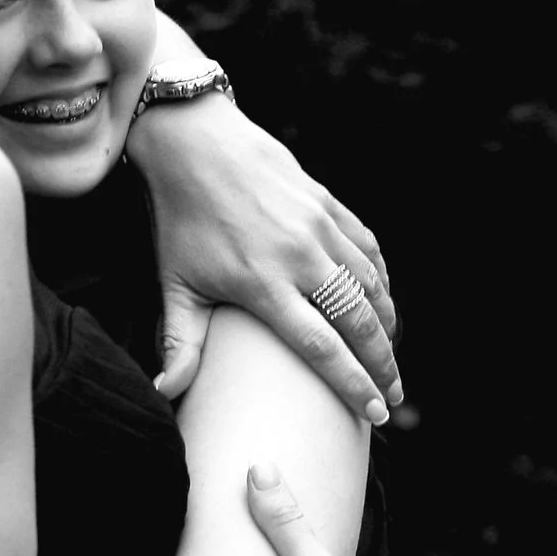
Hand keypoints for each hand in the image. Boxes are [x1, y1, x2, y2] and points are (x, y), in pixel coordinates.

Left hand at [129, 92, 400, 418]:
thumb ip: (179, 342)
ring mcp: (319, 227)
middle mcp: (300, 256)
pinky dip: (382, 280)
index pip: (322, 347)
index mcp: (264, 284)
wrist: (194, 142)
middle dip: (383, 365)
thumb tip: (163, 393)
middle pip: (358, 322)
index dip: (353, 383)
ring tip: (390, 358)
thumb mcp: (174, 283)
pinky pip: (368, 248)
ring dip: (387, 325)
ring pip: (371, 285)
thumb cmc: (181, 219)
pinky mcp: (328, 203)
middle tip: (393, 398)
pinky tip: (383, 301)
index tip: (374, 413)